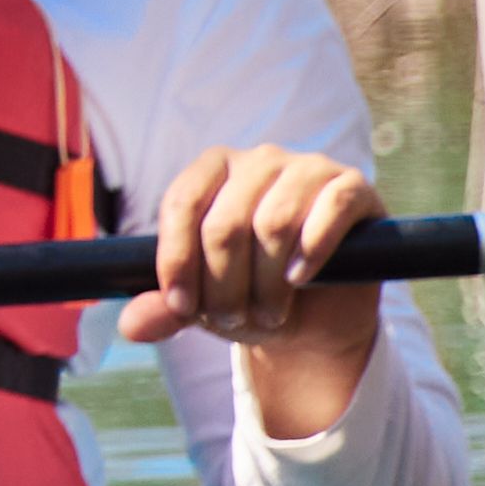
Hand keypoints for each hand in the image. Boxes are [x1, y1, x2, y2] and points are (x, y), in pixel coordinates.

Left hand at [122, 140, 390, 437]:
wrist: (317, 313)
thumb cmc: (251, 294)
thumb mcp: (204, 305)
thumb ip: (165, 310)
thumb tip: (132, 325)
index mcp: (212, 170)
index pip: (181, 204)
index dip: (176, 260)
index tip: (182, 308)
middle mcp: (257, 160)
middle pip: (225, 223)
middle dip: (224, 286)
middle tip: (234, 320)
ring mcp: (307, 168)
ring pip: (274, 224)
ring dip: (266, 284)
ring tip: (268, 313)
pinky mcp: (352, 186)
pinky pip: (331, 208)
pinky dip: (312, 251)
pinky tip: (299, 279)